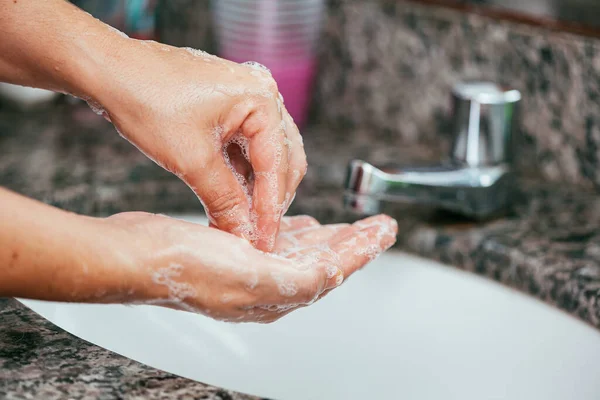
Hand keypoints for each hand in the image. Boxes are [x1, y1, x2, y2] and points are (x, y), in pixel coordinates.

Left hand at [94, 40, 305, 250]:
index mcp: (261, 99)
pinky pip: (246, 148)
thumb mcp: (190, 159)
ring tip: (241, 223)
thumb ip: (224, 200)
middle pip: (282, 160)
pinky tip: (231, 200)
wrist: (108, 70)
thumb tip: (243, 233)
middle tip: (256, 236)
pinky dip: (240, 176)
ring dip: (255, 190)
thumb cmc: (146, 100)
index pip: (276, 165)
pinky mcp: (229, 108)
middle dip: (269, 200)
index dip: (270, 210)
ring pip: (265, 156)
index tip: (265, 243)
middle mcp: (262, 95)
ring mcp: (246, 100)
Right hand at [105, 213, 397, 322]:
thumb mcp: (250, 274)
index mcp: (278, 292)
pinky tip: (302, 223)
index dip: (364, 248)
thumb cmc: (185, 266)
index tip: (386, 230)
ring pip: (304, 251)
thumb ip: (297, 278)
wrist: (137, 256)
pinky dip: (296, 231)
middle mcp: (268, 285)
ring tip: (351, 224)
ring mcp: (251, 269)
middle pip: (325, 260)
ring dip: (330, 235)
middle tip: (378, 225)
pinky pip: (278, 241)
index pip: (335, 269)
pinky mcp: (235, 252)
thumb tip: (334, 275)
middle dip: (354, 241)